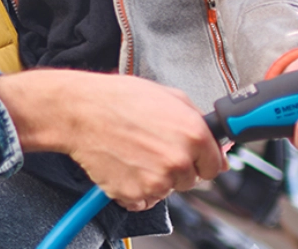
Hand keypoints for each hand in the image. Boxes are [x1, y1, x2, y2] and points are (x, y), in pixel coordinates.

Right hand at [0, 70, 225, 211]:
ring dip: (154, 178)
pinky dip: (135, 188)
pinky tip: (124, 164)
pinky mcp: (135, 194)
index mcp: (193, 134)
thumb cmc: (118, 100)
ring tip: (134, 152)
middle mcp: (179, 160)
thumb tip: (218, 149)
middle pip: (190, 180)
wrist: (79, 112)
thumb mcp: (168, 96)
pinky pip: (144, 200)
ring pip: (167, 190)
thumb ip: (200, 122)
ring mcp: (157, 181)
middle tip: (152, 147)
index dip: (200, 159)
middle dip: (176, 168)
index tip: (188, 155)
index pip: (214, 165)